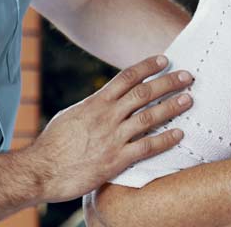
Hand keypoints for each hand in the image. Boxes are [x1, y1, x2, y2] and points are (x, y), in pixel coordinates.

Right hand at [24, 55, 193, 202]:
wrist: (40, 171)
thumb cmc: (53, 145)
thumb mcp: (72, 116)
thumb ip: (92, 107)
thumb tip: (105, 100)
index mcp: (95, 103)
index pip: (126, 77)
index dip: (148, 67)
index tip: (165, 60)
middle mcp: (106, 116)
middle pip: (143, 93)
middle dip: (168, 82)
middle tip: (188, 76)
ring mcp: (112, 137)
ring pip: (149, 117)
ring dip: (172, 106)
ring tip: (189, 99)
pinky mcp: (115, 160)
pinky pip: (146, 147)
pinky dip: (165, 139)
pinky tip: (179, 134)